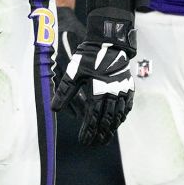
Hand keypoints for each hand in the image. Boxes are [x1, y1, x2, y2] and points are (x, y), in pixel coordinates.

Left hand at [51, 0, 140, 145]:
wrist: (109, 41)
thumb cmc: (88, 56)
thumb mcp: (73, 72)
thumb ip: (64, 91)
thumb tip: (54, 109)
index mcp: (98, 90)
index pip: (93, 118)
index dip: (88, 131)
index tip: (84, 140)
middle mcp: (113, 92)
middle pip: (107, 120)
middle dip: (100, 134)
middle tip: (94, 143)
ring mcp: (123, 89)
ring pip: (118, 115)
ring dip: (112, 128)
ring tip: (105, 137)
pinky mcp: (129, 85)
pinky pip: (127, 105)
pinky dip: (123, 116)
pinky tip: (118, 122)